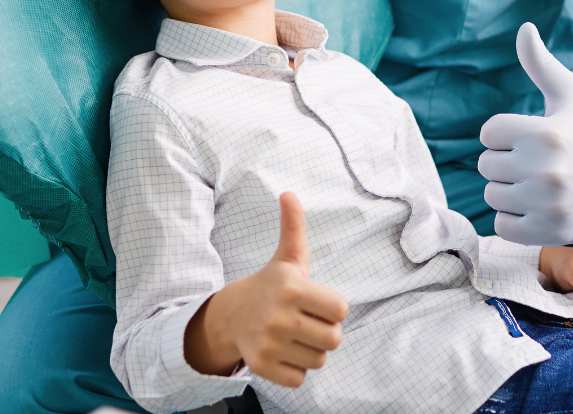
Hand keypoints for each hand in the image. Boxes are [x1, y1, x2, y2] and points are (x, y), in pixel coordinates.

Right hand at [184, 192, 348, 386]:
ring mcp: (270, 343)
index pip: (341, 310)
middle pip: (334, 339)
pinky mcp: (262, 367)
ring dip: (311, 350)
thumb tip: (288, 193)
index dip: (333, 307)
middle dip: (325, 331)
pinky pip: (300, 378)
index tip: (317, 301)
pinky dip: (296, 368)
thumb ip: (294, 226)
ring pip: (319, 360)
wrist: (231, 314)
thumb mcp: (287, 257)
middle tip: (308, 320)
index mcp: (292, 288)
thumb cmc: (271, 284)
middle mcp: (281, 317)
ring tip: (295, 335)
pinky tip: (284, 350)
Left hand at [478, 22, 572, 245]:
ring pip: (491, 194)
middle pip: (487, 164)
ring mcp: (548, 204)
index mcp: (545, 133)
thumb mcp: (569, 93)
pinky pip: (502, 225)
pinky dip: (512, 218)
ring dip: (507, 190)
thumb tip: (524, 28)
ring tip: (533, 184)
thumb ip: (540, 63)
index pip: (488, 133)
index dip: (504, 134)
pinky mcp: (548, 231)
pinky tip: (533, 206)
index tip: (526, 137)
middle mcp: (546, 170)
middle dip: (504, 161)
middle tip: (531, 162)